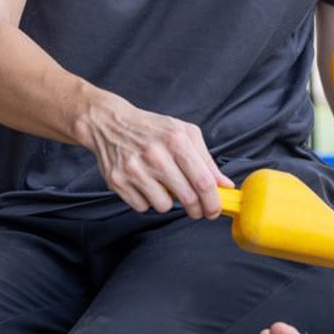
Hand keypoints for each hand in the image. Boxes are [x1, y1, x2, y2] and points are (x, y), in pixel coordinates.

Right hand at [79, 100, 233, 218]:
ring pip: (163, 206)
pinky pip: (142, 206)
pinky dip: (146, 199)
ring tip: (161, 183)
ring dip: (166, 200)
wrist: (109, 123)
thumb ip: (206, 160)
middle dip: (197, 209)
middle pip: (188, 198)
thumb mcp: (183, 133)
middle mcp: (155, 155)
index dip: (213, 202)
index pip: (203, 181)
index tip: (215, 210)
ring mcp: (134, 169)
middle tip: (197, 209)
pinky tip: (143, 183)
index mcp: (176, 140)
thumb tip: (224, 185)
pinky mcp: (117, 181)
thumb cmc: (151, 129)